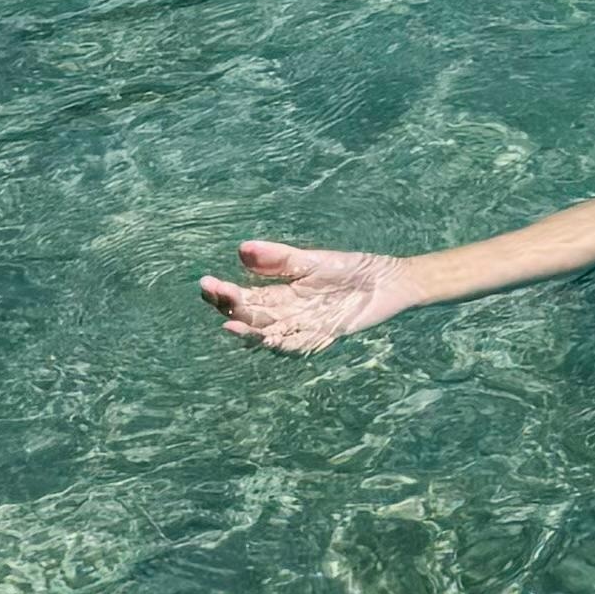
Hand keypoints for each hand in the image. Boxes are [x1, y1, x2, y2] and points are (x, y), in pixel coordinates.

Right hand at [202, 240, 411, 352]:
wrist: (388, 282)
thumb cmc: (352, 268)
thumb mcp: (313, 260)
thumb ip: (279, 258)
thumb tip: (241, 249)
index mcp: (281, 292)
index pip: (245, 295)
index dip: (224, 292)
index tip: (205, 283)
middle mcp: (287, 312)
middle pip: (252, 314)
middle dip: (231, 307)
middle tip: (216, 297)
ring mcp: (303, 326)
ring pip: (268, 332)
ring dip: (251, 330)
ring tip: (233, 323)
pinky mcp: (322, 336)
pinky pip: (297, 344)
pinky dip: (282, 343)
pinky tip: (268, 337)